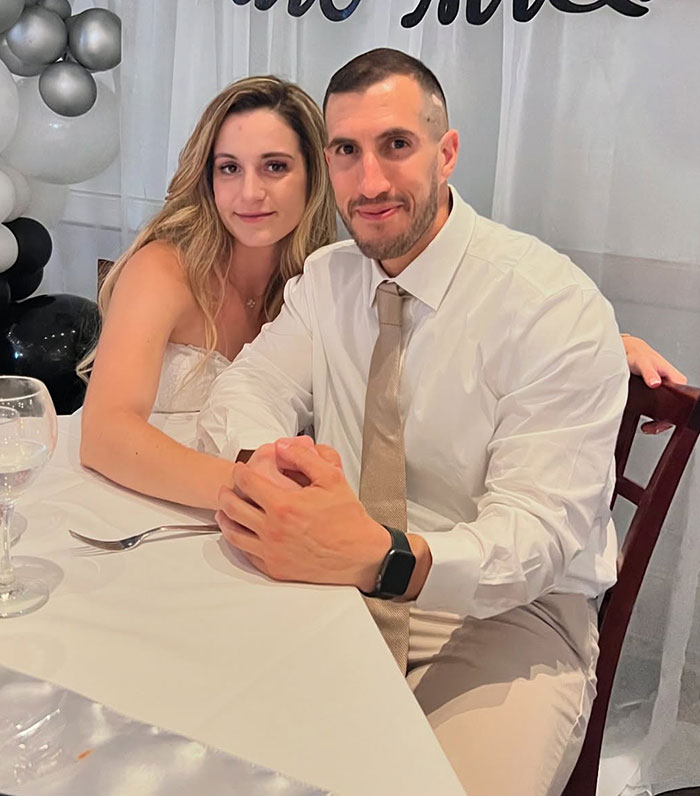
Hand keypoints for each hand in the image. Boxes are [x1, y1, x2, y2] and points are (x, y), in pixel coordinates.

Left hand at [216, 438, 388, 589]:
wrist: (360, 555)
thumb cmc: (347, 517)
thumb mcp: (331, 477)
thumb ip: (303, 457)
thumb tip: (281, 446)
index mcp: (283, 505)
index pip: (247, 483)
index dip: (239, 472)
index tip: (240, 469)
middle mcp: (272, 530)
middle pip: (233, 508)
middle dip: (226, 494)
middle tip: (226, 488)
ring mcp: (271, 552)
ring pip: (234, 534)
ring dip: (226, 519)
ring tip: (225, 510)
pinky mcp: (275, 568)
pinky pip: (247, 553)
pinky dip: (239, 541)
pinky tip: (242, 533)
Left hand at [622, 335, 686, 434]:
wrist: (626, 352)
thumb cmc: (637, 354)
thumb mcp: (642, 362)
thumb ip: (649, 372)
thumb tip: (655, 382)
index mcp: (675, 378)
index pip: (683, 399)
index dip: (674, 413)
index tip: (663, 421)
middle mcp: (670, 385)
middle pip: (673, 409)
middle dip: (663, 421)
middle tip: (650, 428)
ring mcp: (661, 391)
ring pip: (664, 410)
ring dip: (656, 421)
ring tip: (646, 428)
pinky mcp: (652, 394)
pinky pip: (654, 408)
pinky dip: (649, 416)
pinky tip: (642, 421)